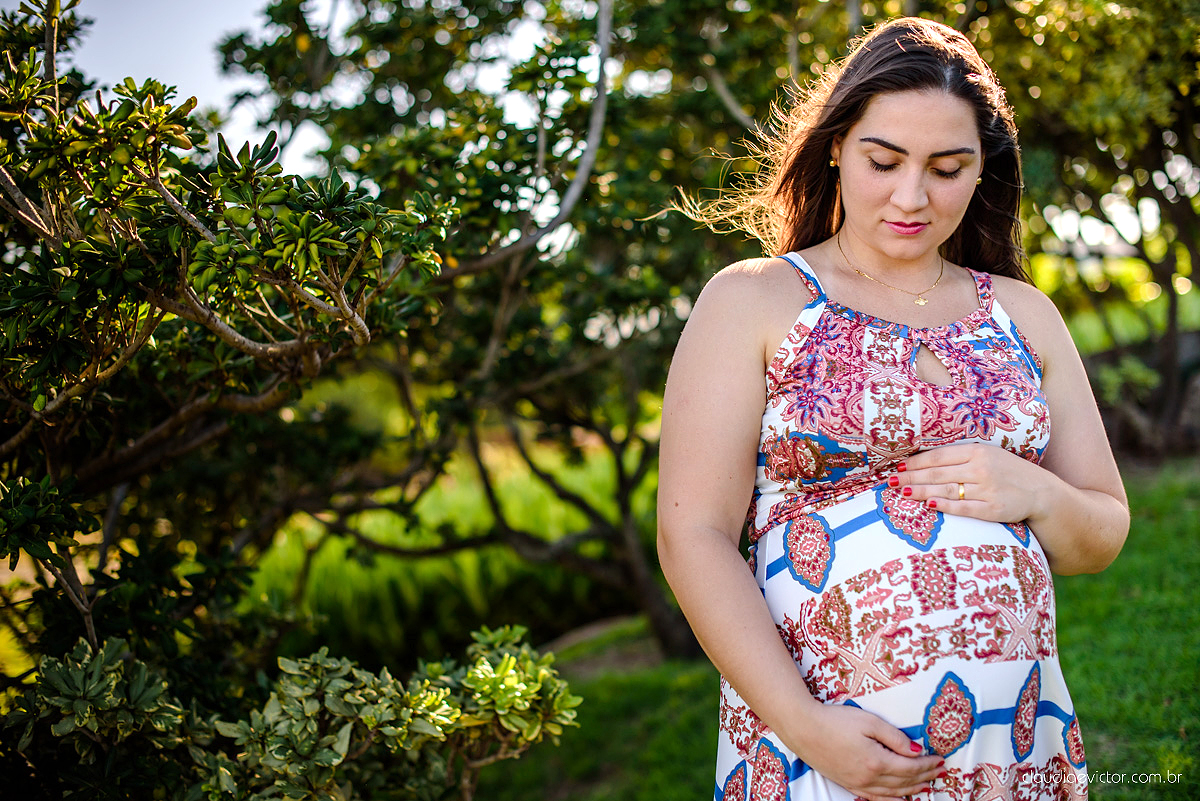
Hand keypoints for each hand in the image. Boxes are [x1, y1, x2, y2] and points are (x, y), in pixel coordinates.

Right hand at [789, 703, 942, 800]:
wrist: (803, 728)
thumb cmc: (835, 720)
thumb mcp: (868, 721)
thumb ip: (895, 737)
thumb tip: (916, 750)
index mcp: (877, 761)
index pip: (910, 767)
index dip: (928, 765)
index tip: (941, 760)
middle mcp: (869, 778)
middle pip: (904, 782)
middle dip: (925, 777)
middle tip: (940, 772)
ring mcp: (857, 783)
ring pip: (892, 793)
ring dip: (913, 790)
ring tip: (927, 785)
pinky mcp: (848, 784)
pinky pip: (875, 798)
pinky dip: (891, 800)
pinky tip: (899, 799)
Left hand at [888, 443, 1047, 523]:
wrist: (1041, 492)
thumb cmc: (1008, 472)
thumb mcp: (987, 456)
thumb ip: (960, 457)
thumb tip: (925, 462)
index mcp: (977, 452)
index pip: (939, 457)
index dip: (916, 463)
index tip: (898, 468)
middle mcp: (981, 469)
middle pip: (938, 473)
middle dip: (912, 477)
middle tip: (892, 482)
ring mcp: (987, 489)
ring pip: (946, 490)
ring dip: (921, 491)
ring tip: (903, 492)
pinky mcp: (993, 509)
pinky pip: (963, 508)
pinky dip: (944, 506)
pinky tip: (928, 504)